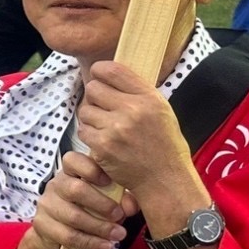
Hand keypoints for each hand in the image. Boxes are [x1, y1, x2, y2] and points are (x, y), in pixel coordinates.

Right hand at [31, 150, 136, 248]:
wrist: (59, 233)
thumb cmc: (88, 209)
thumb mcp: (106, 200)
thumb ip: (121, 199)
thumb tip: (131, 206)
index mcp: (71, 172)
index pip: (73, 160)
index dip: (91, 169)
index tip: (109, 181)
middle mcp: (56, 185)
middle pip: (75, 189)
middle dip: (102, 204)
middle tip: (120, 215)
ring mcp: (47, 204)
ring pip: (73, 216)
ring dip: (100, 227)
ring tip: (119, 234)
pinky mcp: (42, 224)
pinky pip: (68, 235)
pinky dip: (90, 242)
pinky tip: (105, 246)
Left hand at [76, 60, 199, 205]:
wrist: (165, 178)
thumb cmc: (163, 144)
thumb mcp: (161, 110)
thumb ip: (136, 91)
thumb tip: (108, 73)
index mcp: (149, 98)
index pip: (112, 70)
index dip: (100, 71)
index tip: (99, 76)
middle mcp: (133, 110)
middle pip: (93, 88)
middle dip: (95, 97)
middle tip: (104, 108)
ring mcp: (116, 129)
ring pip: (85, 110)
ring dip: (92, 118)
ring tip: (108, 128)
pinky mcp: (102, 146)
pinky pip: (84, 130)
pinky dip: (91, 135)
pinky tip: (105, 141)